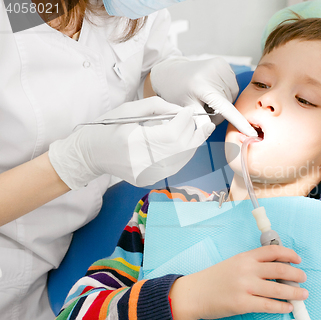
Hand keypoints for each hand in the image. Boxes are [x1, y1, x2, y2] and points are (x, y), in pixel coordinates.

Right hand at [48, 97, 214, 189]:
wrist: (89, 155)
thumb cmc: (107, 128)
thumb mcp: (128, 109)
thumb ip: (157, 107)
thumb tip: (181, 111)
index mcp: (133, 142)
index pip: (171, 134)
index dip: (185, 121)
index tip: (190, 111)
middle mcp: (142, 162)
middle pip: (181, 148)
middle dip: (194, 131)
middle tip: (201, 120)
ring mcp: (146, 174)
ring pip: (182, 159)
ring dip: (193, 143)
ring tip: (201, 130)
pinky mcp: (149, 180)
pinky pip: (175, 166)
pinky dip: (184, 153)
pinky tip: (187, 142)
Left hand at [150, 57, 257, 136]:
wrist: (173, 72)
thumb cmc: (177, 92)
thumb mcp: (186, 108)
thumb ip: (200, 121)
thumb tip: (210, 131)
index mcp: (201, 86)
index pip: (225, 108)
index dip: (239, 122)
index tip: (251, 132)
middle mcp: (213, 73)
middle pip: (228, 103)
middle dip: (219, 111)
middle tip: (205, 108)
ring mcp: (220, 66)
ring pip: (232, 95)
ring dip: (223, 102)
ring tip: (208, 98)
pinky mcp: (223, 63)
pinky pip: (232, 85)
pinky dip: (225, 92)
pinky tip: (213, 89)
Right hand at [169, 245, 307, 319]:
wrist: (196, 293)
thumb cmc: (215, 278)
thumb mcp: (235, 262)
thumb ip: (253, 262)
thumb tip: (278, 267)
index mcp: (245, 256)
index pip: (273, 251)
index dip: (289, 254)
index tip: (298, 260)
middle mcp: (247, 269)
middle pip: (280, 270)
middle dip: (296, 275)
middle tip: (303, 278)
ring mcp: (245, 287)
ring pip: (278, 289)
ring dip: (294, 292)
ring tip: (302, 294)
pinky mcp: (242, 304)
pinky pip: (269, 305)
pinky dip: (282, 307)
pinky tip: (288, 307)